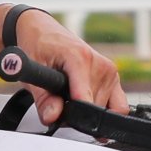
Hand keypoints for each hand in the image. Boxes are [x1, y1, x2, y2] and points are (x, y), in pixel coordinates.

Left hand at [0, 4, 123, 122]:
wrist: (44, 31)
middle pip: (95, 109)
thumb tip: (53, 117)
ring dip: (89, 111)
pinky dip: (101, 107)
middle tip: (60, 102)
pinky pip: (117, 103)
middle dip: (78, 114)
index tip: (64, 118)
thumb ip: (43, 99)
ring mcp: (110, 71)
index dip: (74, 115)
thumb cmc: (38, 46)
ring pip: (106, 109)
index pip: (86, 100)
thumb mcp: (33, 73)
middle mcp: (100, 64)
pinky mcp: (113, 76)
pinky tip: (85, 99)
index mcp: (80, 59)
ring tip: (71, 95)